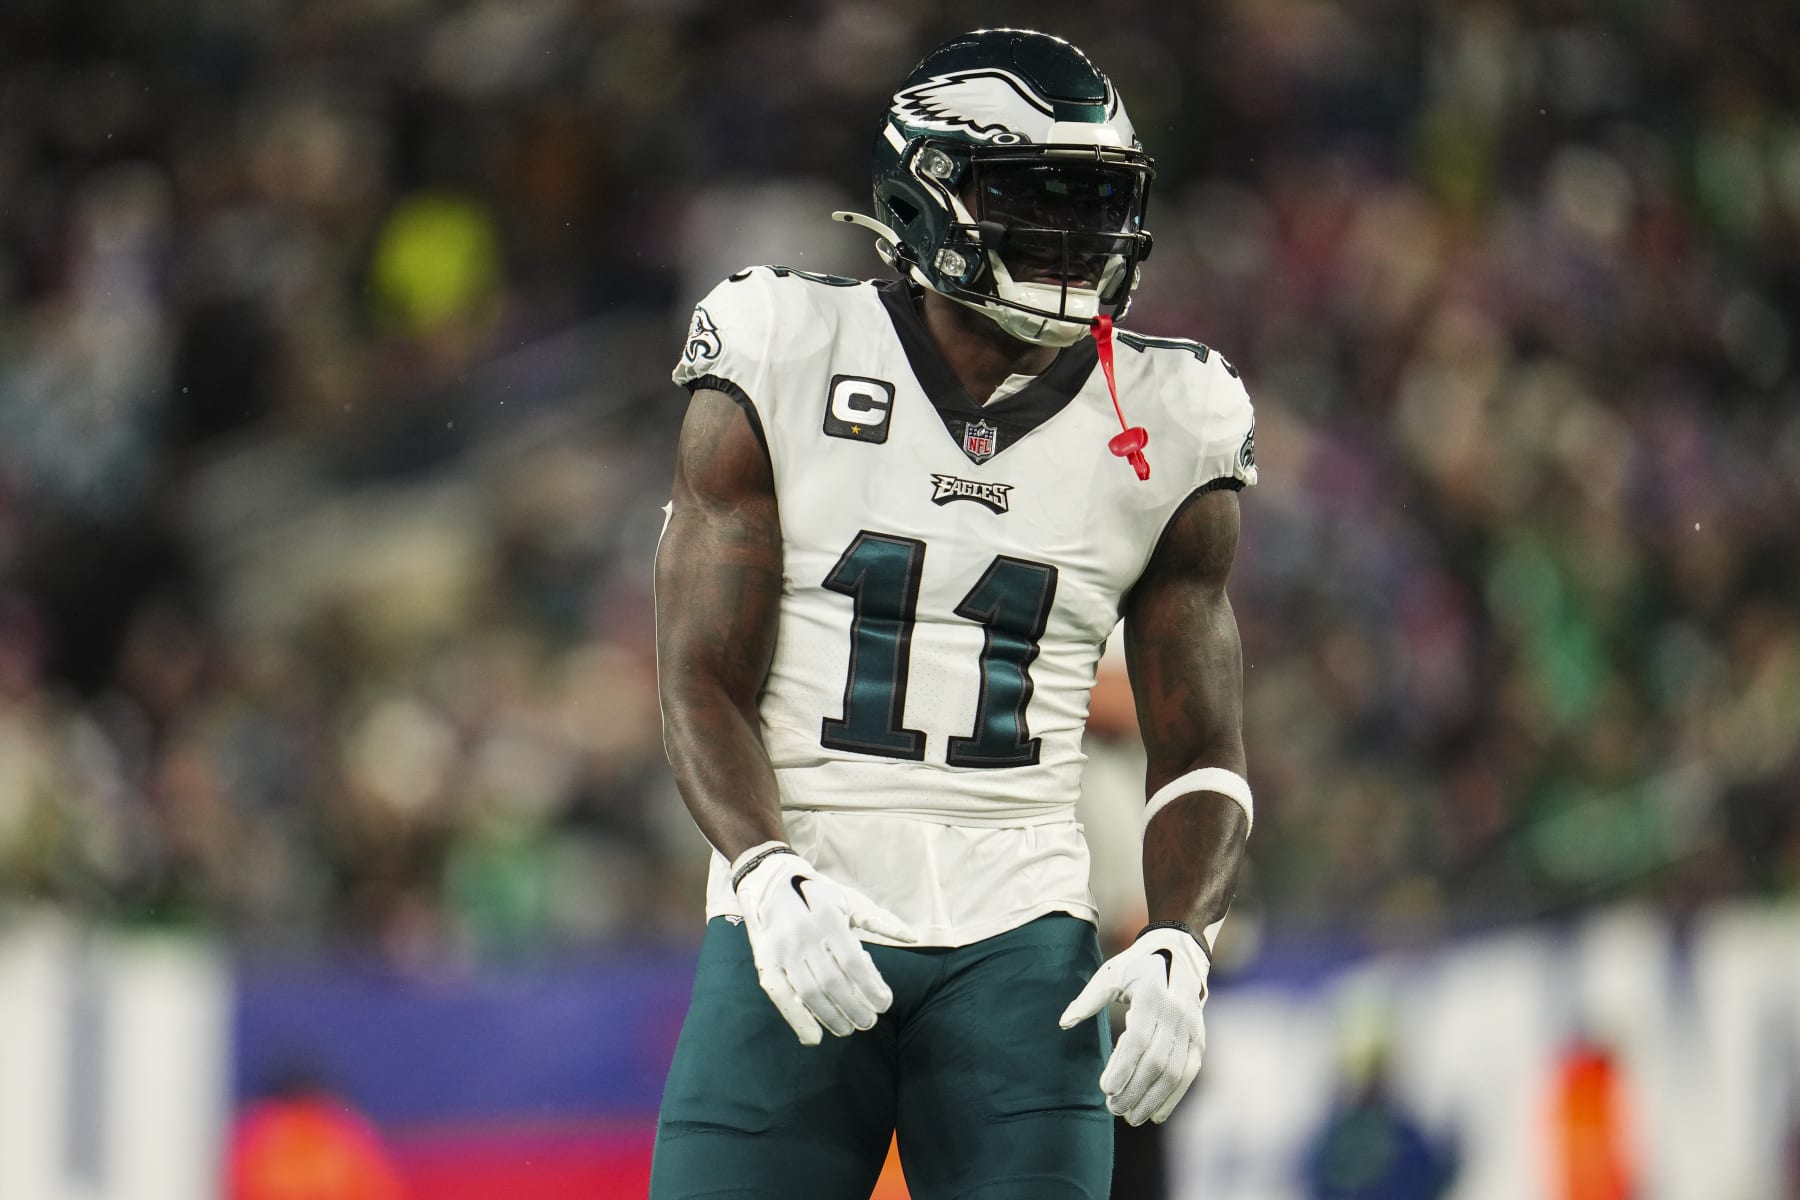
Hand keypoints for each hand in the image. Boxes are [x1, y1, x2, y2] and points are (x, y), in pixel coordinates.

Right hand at [731, 842, 918, 1045]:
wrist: (768, 877)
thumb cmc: (816, 893)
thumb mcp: (849, 900)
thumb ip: (880, 922)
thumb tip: (913, 937)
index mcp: (830, 919)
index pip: (855, 963)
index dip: (872, 988)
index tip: (884, 1004)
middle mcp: (805, 934)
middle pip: (834, 983)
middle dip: (856, 1008)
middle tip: (869, 1022)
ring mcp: (782, 948)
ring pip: (809, 993)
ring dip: (831, 1018)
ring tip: (847, 1028)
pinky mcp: (764, 959)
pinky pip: (779, 995)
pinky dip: (796, 1019)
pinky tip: (813, 1037)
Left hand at [1059, 924, 1209, 1124]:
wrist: (1180, 953)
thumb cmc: (1137, 966)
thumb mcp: (1111, 973)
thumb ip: (1089, 998)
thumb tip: (1064, 1023)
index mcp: (1153, 996)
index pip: (1137, 1039)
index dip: (1122, 1066)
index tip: (1105, 1088)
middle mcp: (1177, 1014)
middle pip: (1156, 1061)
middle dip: (1134, 1089)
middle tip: (1112, 1108)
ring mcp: (1192, 1028)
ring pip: (1174, 1073)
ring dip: (1152, 1099)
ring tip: (1130, 1116)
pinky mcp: (1199, 1040)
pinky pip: (1188, 1074)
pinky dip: (1173, 1097)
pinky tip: (1156, 1114)